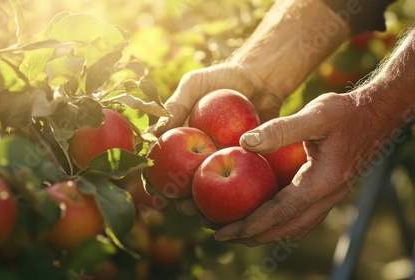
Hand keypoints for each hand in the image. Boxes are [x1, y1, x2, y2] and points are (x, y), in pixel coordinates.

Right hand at [150, 62, 286, 219]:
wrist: (261, 78)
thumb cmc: (223, 78)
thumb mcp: (195, 84)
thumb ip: (176, 104)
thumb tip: (154, 133)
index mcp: (182, 139)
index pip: (161, 164)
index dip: (153, 181)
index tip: (155, 192)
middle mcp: (199, 154)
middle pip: (184, 185)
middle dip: (179, 201)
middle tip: (183, 206)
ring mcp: (222, 161)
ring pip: (210, 191)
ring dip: (204, 206)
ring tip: (204, 214)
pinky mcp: (246, 163)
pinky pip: (239, 184)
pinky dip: (235, 199)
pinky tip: (234, 210)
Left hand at [213, 91, 395, 245]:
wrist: (379, 114)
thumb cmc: (346, 112)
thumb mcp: (315, 114)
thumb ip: (280, 130)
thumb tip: (244, 143)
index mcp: (322, 183)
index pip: (281, 213)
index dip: (251, 224)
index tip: (223, 231)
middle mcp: (327, 197)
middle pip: (285, 229)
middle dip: (251, 235)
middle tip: (219, 234)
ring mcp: (330, 197)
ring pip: (293, 227)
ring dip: (265, 232)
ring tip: (237, 231)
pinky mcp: (328, 191)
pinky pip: (300, 218)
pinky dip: (279, 223)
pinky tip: (264, 215)